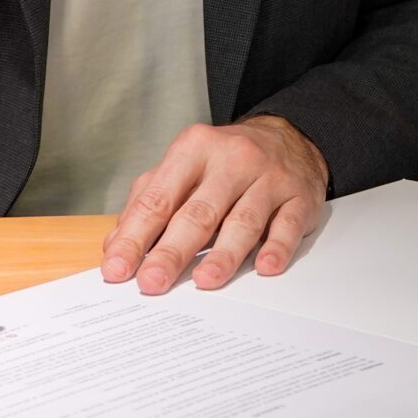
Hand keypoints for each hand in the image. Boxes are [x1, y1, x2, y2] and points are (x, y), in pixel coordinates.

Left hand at [102, 116, 327, 293]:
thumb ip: (149, 201)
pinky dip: (277, 247)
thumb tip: (117, 244)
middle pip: (199, 212)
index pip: (159, 198)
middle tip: (153, 281)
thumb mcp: (183, 168)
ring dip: (224, 254)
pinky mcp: (300, 196)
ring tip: (205, 281)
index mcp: (195, 148)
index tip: (118, 267)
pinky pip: (288, 225)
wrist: (289, 136)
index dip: (136, 236)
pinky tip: (265, 267)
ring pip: (244, 221)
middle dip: (173, 250)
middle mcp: (233, 159)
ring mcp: (269, 177)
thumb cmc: (226, 160)